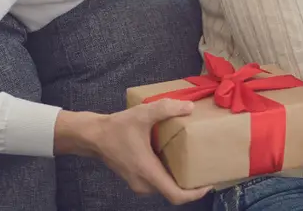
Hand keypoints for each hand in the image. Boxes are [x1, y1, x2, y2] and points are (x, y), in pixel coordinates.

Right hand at [53, 101, 212, 204]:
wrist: (93, 136)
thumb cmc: (117, 127)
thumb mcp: (143, 114)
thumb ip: (166, 108)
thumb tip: (189, 107)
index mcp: (148, 172)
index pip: (175, 195)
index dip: (194, 194)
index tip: (208, 184)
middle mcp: (144, 183)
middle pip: (173, 192)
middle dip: (190, 184)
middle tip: (205, 168)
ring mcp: (138, 183)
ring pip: (165, 187)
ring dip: (179, 179)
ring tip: (194, 163)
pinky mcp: (135, 178)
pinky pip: (157, 182)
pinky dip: (169, 174)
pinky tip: (176, 158)